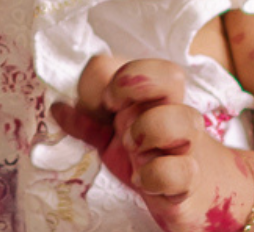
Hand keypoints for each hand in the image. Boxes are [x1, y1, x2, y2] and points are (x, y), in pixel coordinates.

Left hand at [50, 55, 244, 231]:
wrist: (195, 190)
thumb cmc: (148, 154)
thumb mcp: (112, 134)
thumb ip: (87, 121)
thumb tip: (58, 108)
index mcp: (152, 94)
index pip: (130, 64)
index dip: (108, 80)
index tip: (103, 104)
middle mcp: (174, 111)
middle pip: (171, 74)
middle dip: (133, 86)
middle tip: (117, 115)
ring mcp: (187, 144)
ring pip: (181, 120)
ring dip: (146, 133)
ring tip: (134, 151)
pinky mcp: (191, 180)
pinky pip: (180, 170)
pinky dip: (154, 177)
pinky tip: (144, 181)